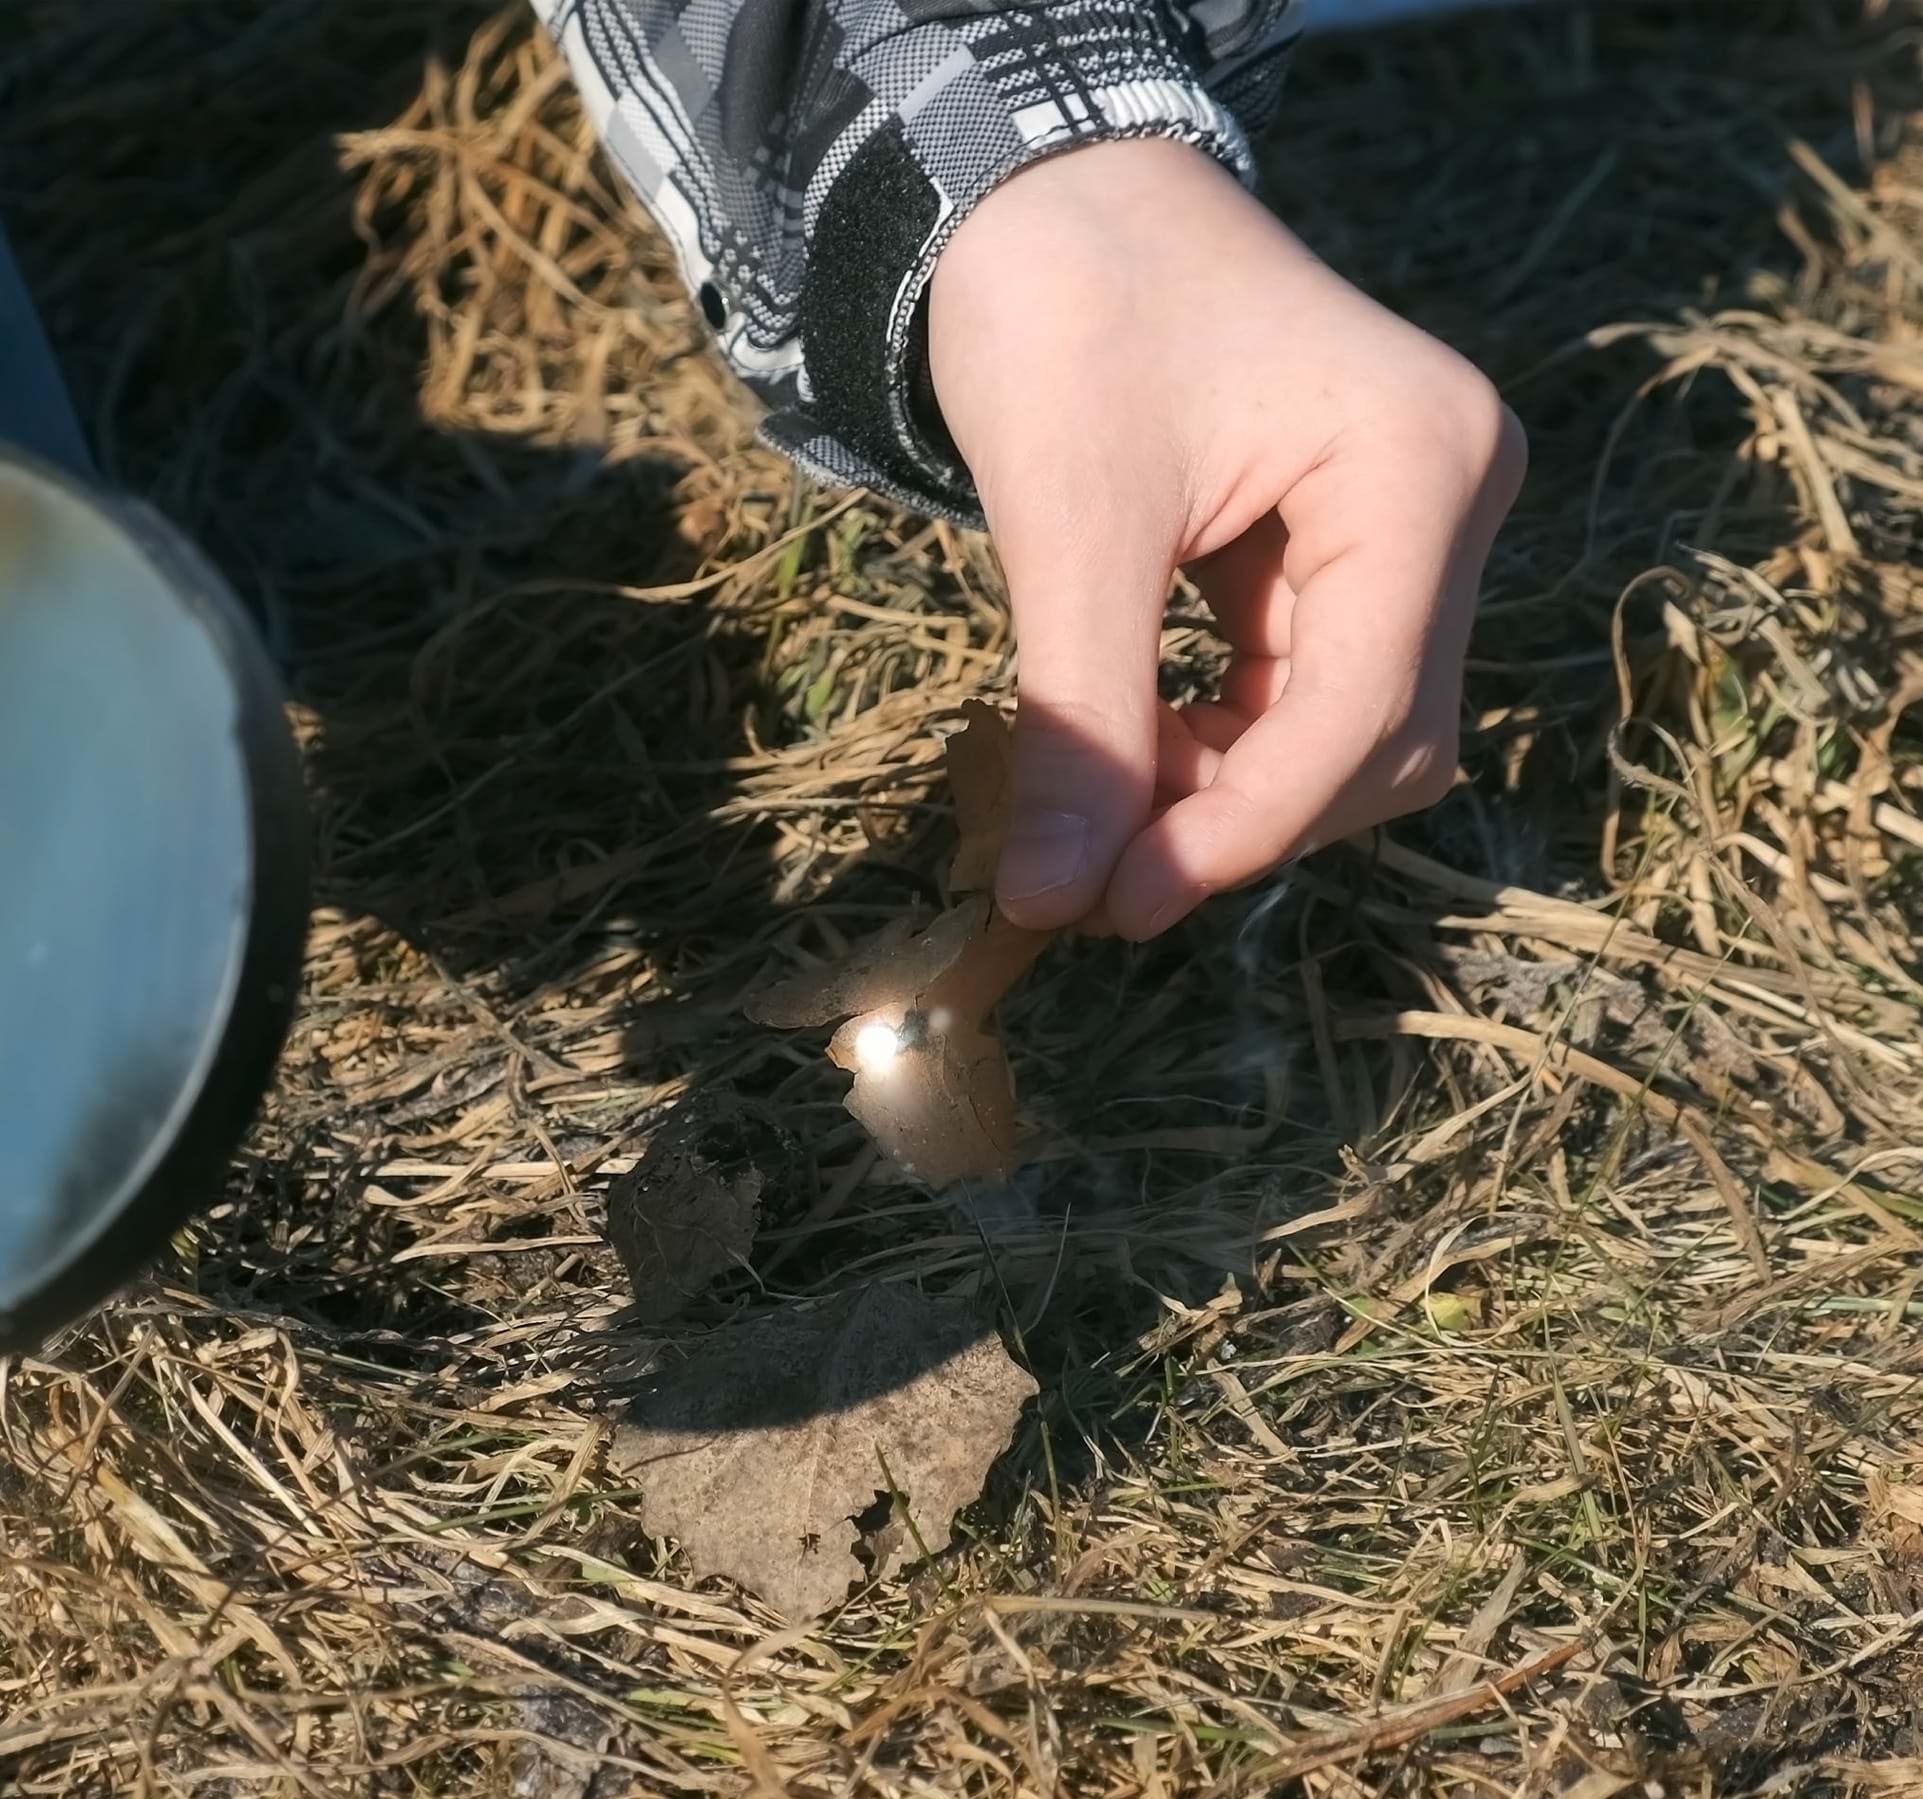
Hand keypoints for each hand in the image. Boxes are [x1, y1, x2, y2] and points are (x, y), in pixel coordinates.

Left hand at [927, 137, 1523, 939]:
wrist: (1043, 192)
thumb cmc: (1063, 314)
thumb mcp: (1068, 521)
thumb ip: (1079, 717)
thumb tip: (1051, 898)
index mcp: (1421, 461)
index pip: (1364, 709)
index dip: (1242, 830)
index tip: (1113, 905)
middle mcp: (1455, 490)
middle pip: (1383, 738)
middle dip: (1242, 818)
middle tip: (1088, 881)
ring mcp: (1417, 518)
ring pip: (1355, 729)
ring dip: (1232, 792)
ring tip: (1094, 813)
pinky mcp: (1356, 540)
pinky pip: (1313, 684)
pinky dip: (1224, 741)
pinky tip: (1131, 755)